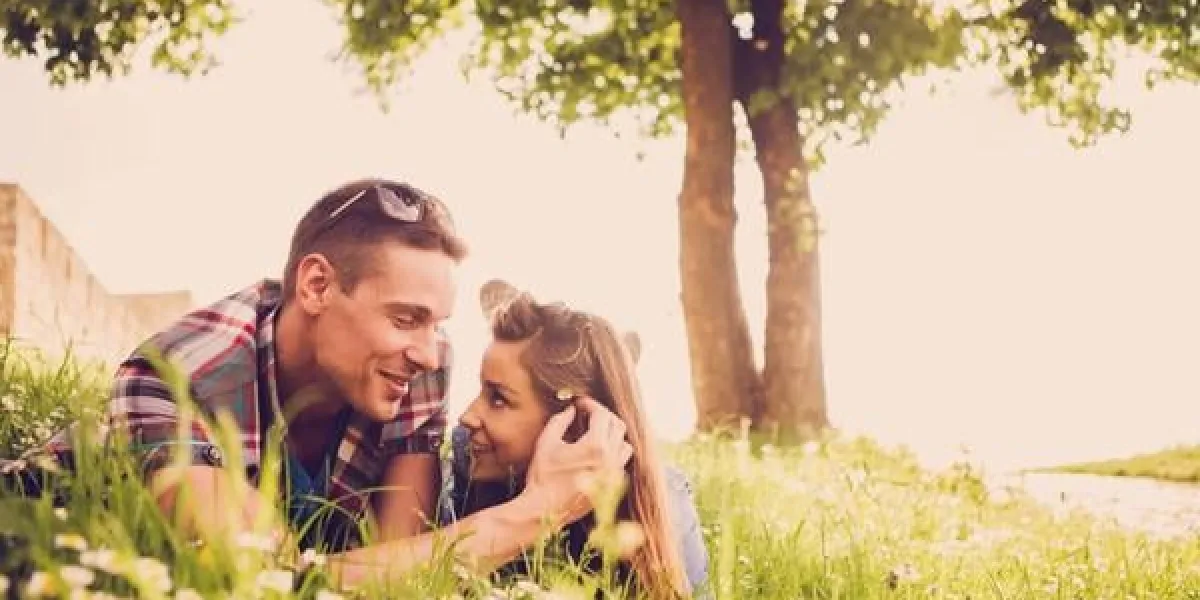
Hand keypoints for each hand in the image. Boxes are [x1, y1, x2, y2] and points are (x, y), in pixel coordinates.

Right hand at [517, 396, 633, 526]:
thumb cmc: (542, 476)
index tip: (579, 404)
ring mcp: (614, 475)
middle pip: (617, 425)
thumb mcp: (546, 442)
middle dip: (602, 416)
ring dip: (612, 434)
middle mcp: (610, 460)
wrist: (544, 510)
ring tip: (595, 432)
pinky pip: (621, 463)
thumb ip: (560, 421)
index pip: (602, 415)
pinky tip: (597, 453)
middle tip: (587, 414)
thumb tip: (571, 410)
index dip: (591, 405)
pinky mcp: (612, 487)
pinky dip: (613, 453)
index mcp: (595, 447)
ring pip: (624, 444)